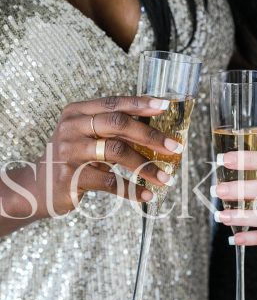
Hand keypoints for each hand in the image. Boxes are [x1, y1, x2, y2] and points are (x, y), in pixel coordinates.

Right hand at [27, 95, 181, 218]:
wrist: (38, 187)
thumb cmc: (73, 159)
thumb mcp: (88, 137)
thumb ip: (114, 130)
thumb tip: (156, 130)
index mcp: (78, 112)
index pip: (114, 103)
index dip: (141, 104)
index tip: (165, 106)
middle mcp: (72, 127)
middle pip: (118, 124)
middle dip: (150, 135)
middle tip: (174, 147)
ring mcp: (70, 151)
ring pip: (116, 152)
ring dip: (146, 166)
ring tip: (165, 178)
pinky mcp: (71, 176)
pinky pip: (109, 182)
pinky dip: (131, 190)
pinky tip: (146, 195)